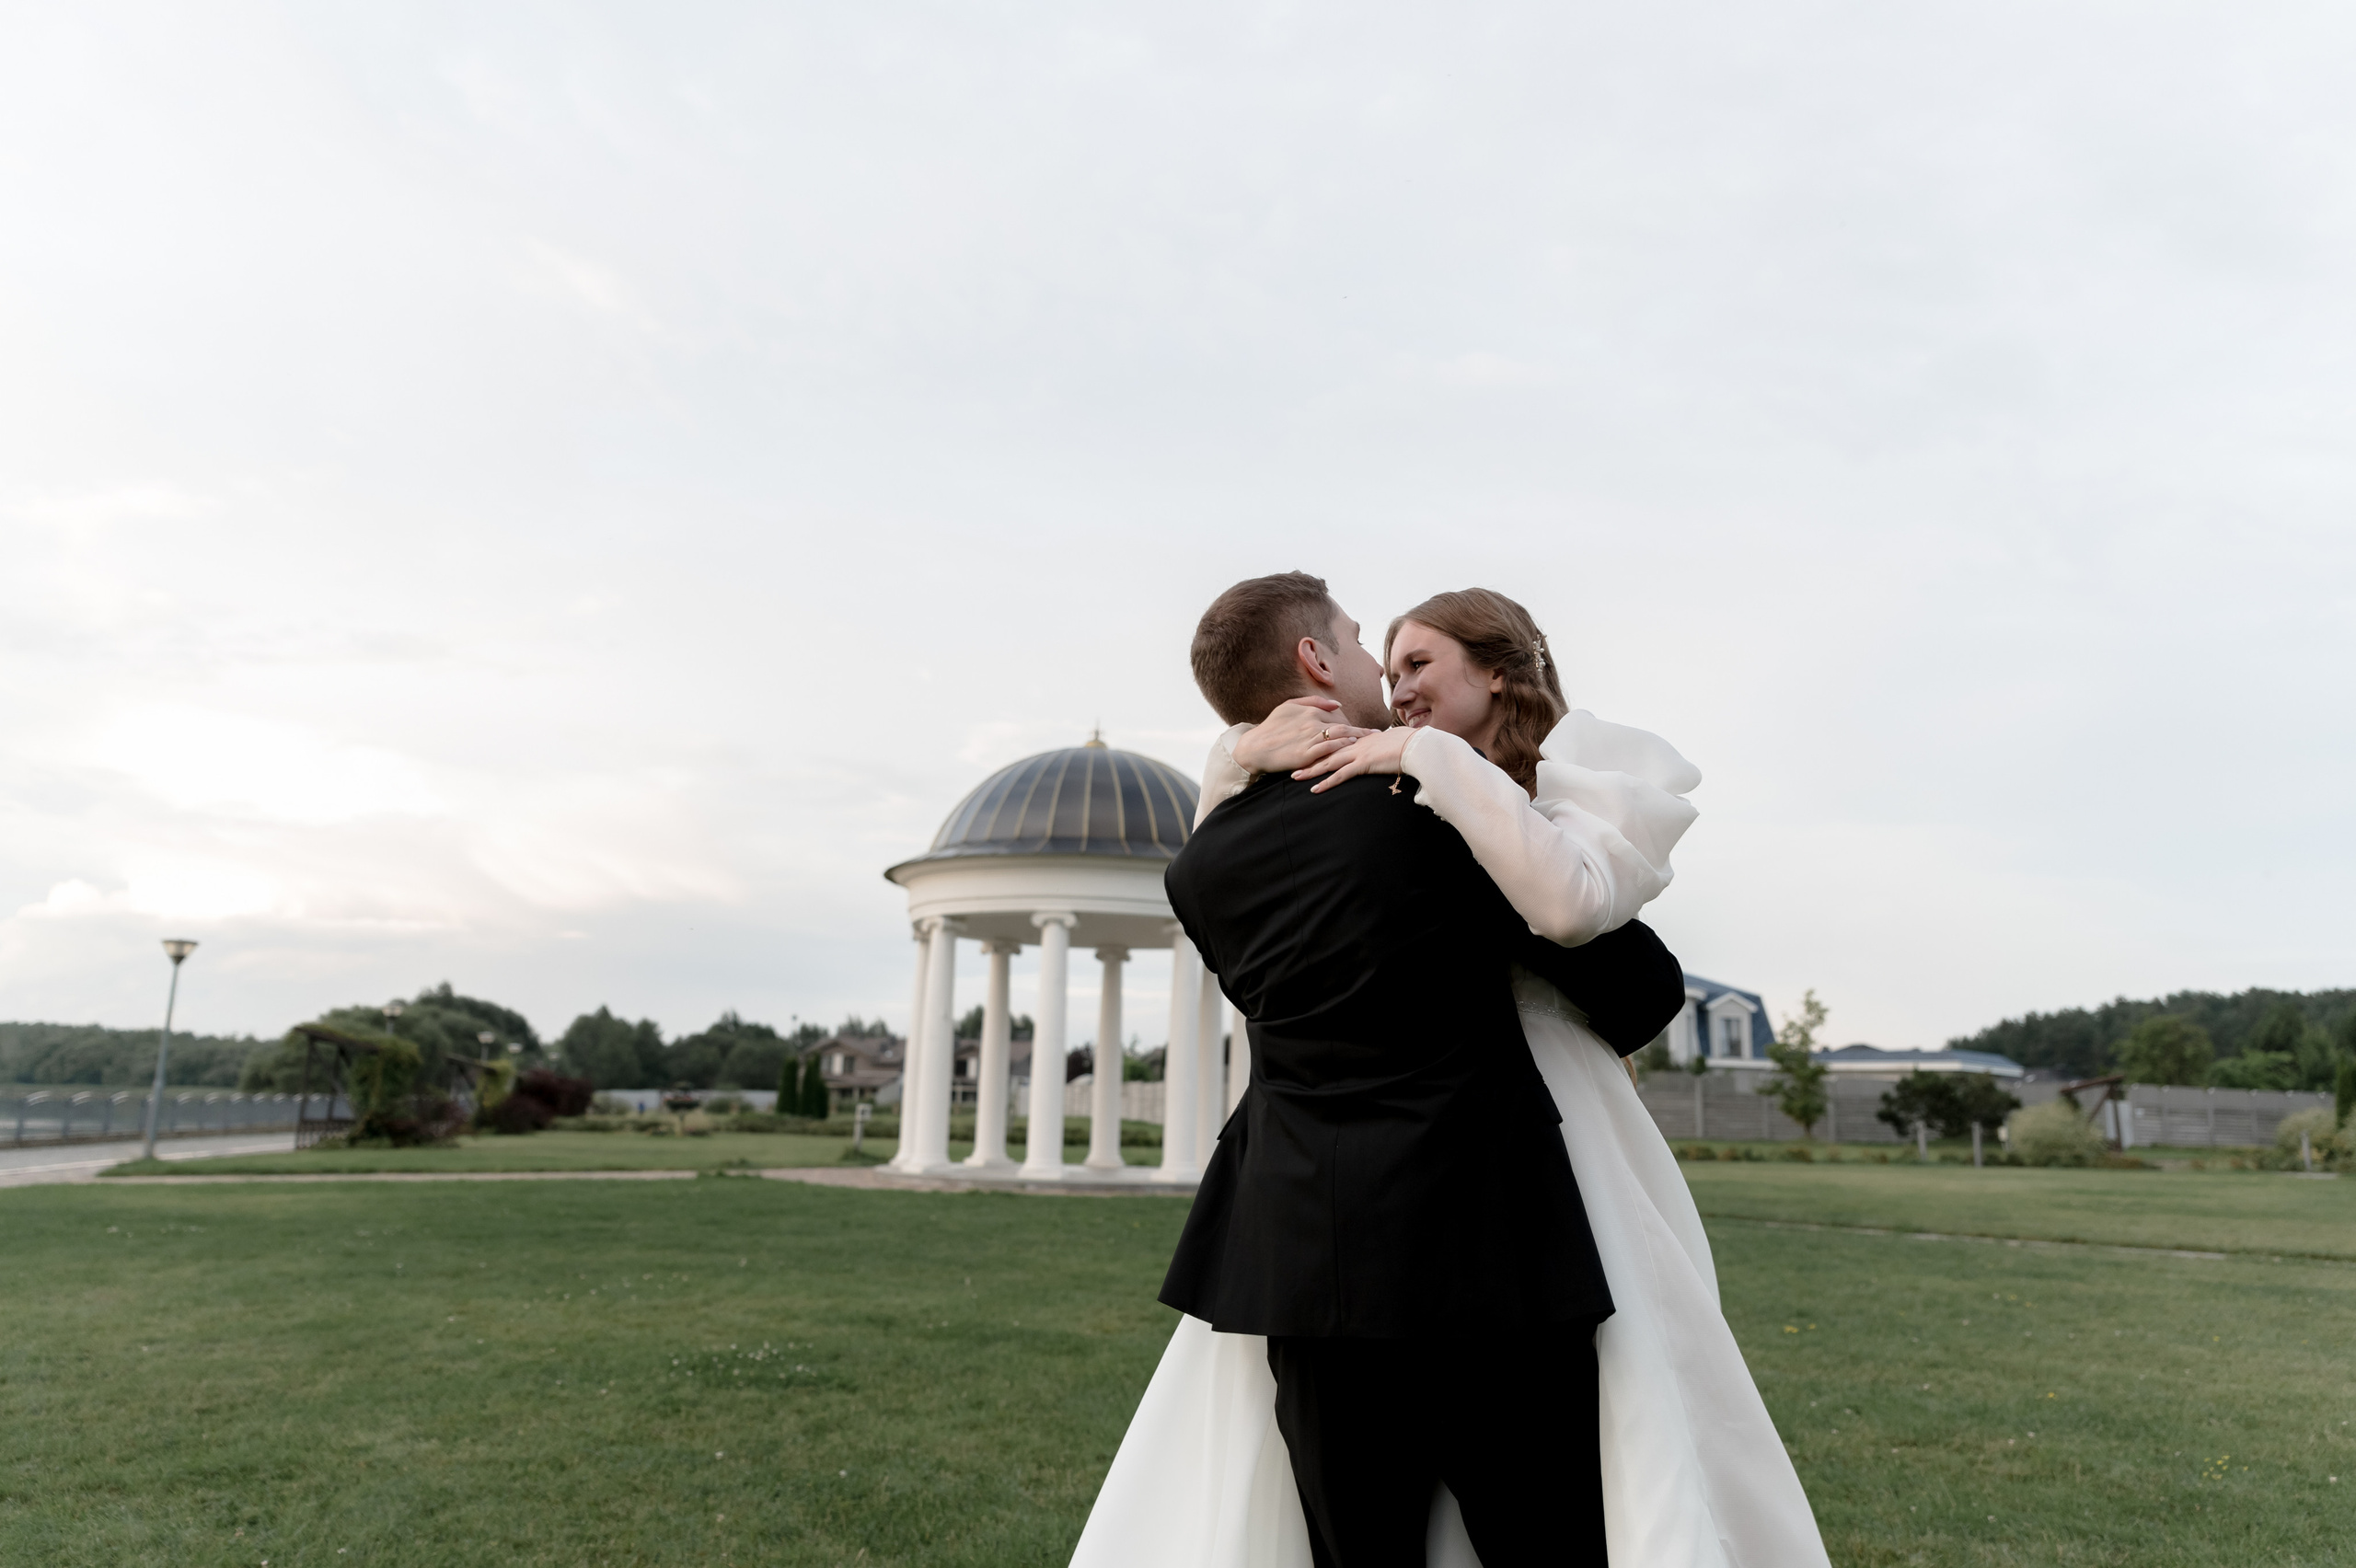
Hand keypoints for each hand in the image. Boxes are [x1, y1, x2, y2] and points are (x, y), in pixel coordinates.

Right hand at [1232, 698, 1378, 774]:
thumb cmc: (1271, 727)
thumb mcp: (1288, 706)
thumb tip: (1337, 704)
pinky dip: (1343, 749)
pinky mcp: (1306, 753)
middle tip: (1379, 735)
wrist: (1255, 747)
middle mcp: (1311, 722)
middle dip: (1363, 732)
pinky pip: (1330, 750)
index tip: (1368, 729)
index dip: (1354, 724)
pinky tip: (1354, 751)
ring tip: (1373, 744)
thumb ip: (1312, 701)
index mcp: (1309, 710)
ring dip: (1357, 740)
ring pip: (1340, 737)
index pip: (1338, 717)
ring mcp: (1309, 738)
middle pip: (1344, 726)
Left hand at [1300, 726, 1414, 791]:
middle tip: (1291, 762)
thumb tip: (1382, 749)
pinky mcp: (1363, 763)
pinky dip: (1326, 782)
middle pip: (1326, 750)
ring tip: (1295, 776)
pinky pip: (1340, 775)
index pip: (1335, 742)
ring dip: (1311, 770)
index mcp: (1361, 738)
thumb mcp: (1390, 742)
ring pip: (1328, 762)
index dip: (1319, 747)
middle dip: (1307, 757)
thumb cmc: (1408, 744)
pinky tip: (1314, 789)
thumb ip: (1381, 745)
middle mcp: (1356, 744)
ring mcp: (1358, 753)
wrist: (1417, 745)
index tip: (1305, 750)